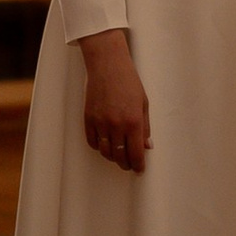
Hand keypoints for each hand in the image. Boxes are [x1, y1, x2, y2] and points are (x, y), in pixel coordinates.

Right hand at [76, 28, 150, 173]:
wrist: (107, 66)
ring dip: (112, 157)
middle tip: (129, 165)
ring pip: (105, 152)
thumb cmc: (128, 81)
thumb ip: (145, 127)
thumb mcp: (143, 104)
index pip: (136, 153)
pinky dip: (99, 147)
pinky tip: (105, 144)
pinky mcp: (88, 119)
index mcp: (133, 122)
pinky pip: (92, 141)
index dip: (138, 165)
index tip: (139, 169)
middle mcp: (116, 125)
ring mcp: (101, 123)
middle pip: (120, 156)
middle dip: (126, 164)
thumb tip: (147, 146)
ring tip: (118, 155)